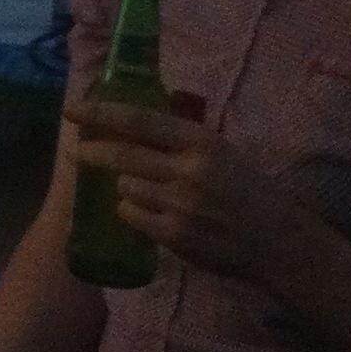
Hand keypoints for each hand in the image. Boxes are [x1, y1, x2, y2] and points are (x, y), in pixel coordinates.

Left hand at [66, 99, 325, 288]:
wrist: (278, 242)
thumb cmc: (249, 191)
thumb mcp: (221, 152)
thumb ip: (180, 141)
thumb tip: (131, 124)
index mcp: (201, 142)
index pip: (139, 121)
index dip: (100, 114)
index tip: (72, 110)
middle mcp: (188, 170)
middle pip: (122, 156)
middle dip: (94, 152)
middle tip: (79, 151)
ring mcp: (180, 205)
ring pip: (124, 189)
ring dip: (125, 188)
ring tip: (143, 189)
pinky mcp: (175, 235)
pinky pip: (132, 217)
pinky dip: (133, 212)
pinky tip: (150, 212)